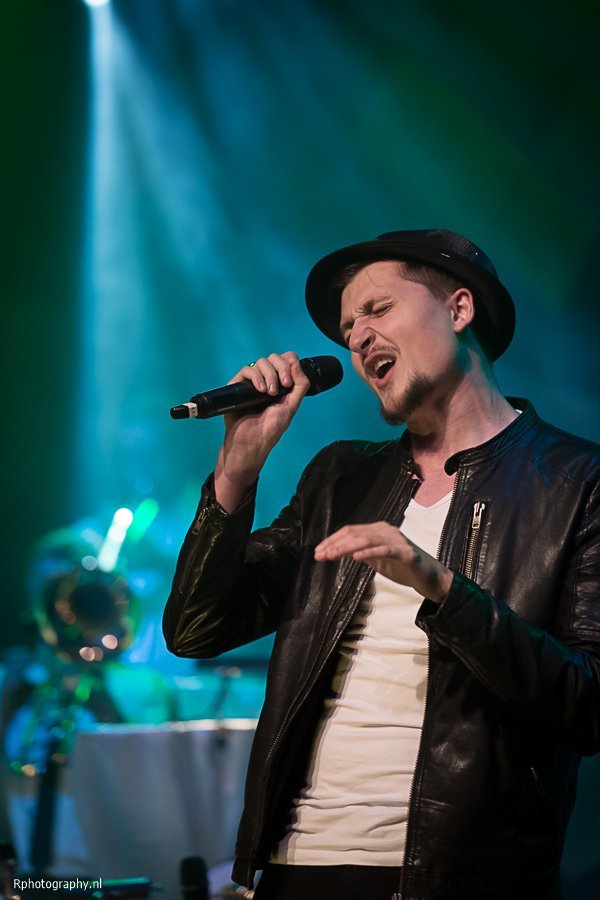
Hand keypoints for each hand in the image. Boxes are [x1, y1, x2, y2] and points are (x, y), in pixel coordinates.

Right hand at [215, 351, 309, 511]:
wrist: (251, 443)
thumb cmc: (270, 429)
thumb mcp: (291, 407)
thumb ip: (299, 385)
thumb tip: (296, 363)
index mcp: (280, 384)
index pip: (285, 360)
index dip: (289, 362)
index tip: (290, 379)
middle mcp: (266, 380)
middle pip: (273, 358)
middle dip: (281, 368)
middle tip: (283, 385)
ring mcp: (251, 382)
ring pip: (261, 362)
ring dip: (269, 375)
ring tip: (269, 393)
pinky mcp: (238, 386)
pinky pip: (246, 370)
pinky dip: (255, 377)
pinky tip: (260, 390)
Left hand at [314, 521, 452, 602]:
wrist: (429, 577)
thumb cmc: (402, 567)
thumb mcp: (377, 558)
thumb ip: (361, 552)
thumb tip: (338, 551)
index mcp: (379, 530)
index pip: (350, 531)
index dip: (332, 540)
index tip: (317, 551)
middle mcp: (387, 531)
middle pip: (355, 533)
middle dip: (335, 544)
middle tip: (319, 555)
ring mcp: (397, 540)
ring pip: (367, 539)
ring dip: (346, 548)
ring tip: (331, 555)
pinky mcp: (406, 553)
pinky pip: (385, 550)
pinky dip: (370, 552)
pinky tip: (356, 557)